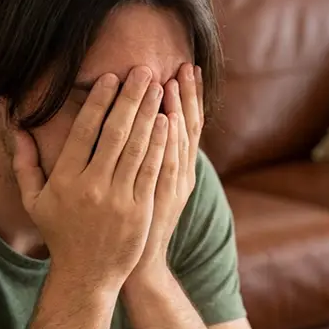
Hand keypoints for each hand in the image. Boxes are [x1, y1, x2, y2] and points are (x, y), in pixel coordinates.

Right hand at [13, 66, 169, 291]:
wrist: (87, 275)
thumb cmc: (60, 234)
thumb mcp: (34, 202)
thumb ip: (26, 164)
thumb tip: (17, 128)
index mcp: (65, 181)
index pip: (85, 132)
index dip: (100, 102)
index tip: (111, 78)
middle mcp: (92, 187)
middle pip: (116, 133)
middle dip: (131, 98)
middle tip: (144, 71)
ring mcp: (119, 200)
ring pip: (138, 148)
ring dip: (150, 114)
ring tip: (159, 89)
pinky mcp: (141, 211)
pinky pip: (152, 170)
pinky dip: (161, 145)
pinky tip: (167, 122)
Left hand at [131, 63, 203, 278]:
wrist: (137, 263)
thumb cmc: (137, 222)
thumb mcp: (154, 186)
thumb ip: (151, 155)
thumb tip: (150, 121)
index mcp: (180, 167)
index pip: (188, 123)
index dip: (190, 96)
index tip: (188, 68)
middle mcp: (182, 174)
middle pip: (188, 127)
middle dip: (187, 95)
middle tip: (184, 65)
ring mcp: (173, 186)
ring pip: (179, 142)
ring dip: (177, 110)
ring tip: (172, 82)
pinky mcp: (160, 198)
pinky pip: (166, 163)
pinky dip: (168, 141)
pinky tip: (165, 118)